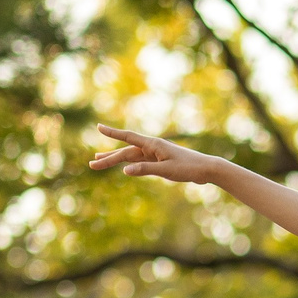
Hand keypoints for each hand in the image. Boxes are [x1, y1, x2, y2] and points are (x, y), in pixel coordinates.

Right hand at [92, 124, 216, 184]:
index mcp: (153, 144)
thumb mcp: (166, 170)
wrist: (206, 169)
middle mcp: (152, 147)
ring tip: (99, 161)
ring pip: (130, 157)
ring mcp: (155, 154)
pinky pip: (139, 162)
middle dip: (108, 158)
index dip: (112, 133)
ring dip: (115, 160)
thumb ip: (145, 169)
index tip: (98, 127)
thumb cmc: (188, 168)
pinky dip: (129, 164)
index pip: (128, 137)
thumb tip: (125, 170)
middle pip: (125, 152)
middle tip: (92, 164)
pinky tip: (122, 167)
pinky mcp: (159, 162)